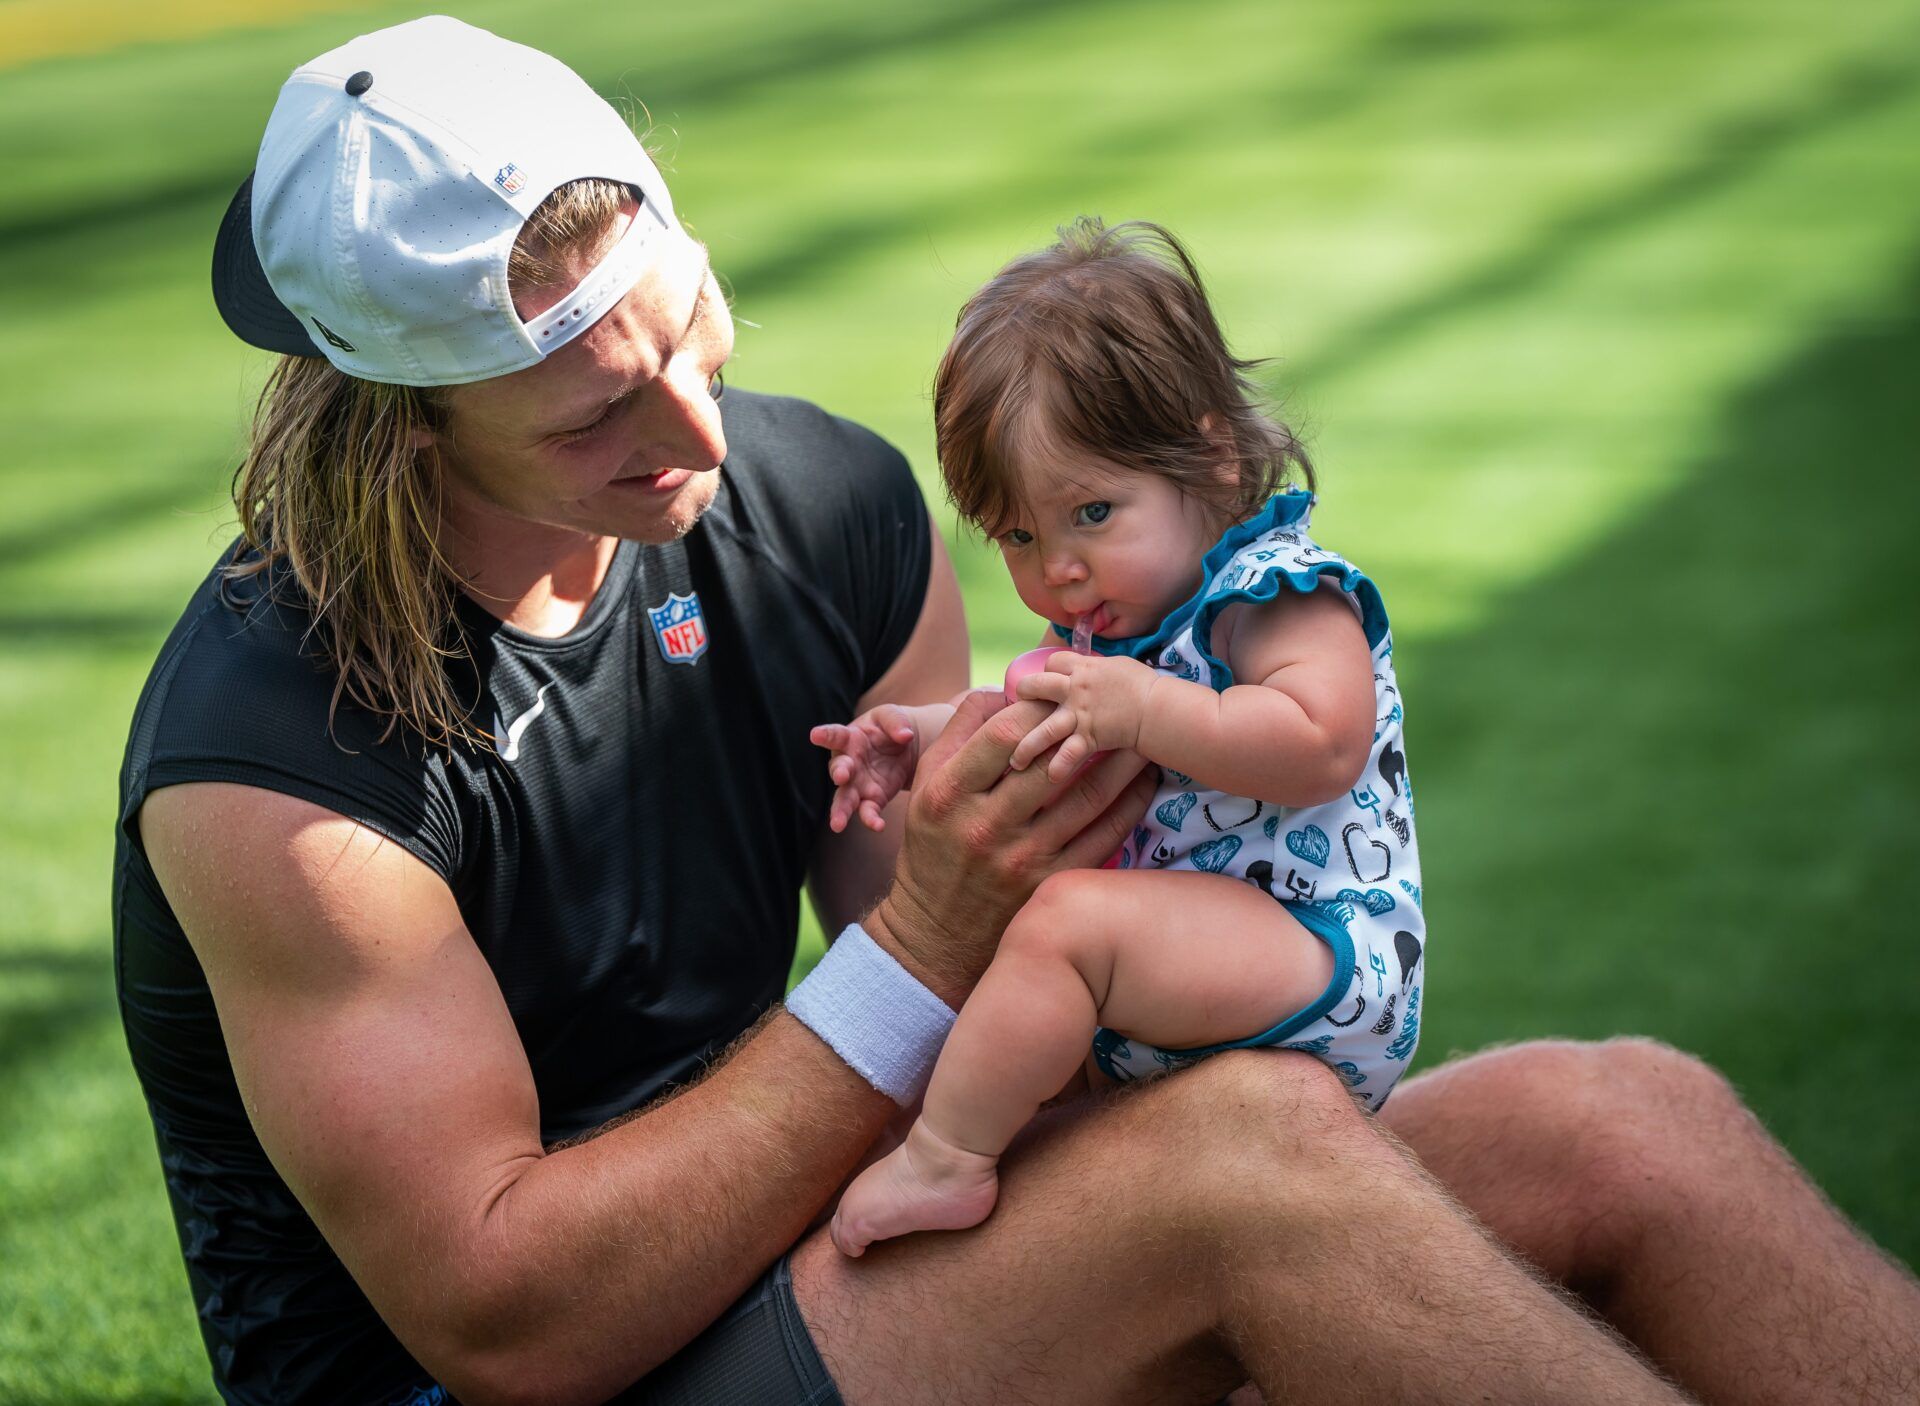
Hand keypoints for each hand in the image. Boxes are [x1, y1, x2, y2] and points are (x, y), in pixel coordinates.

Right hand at [809, 706, 920, 832]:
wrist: (903, 749)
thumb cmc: (889, 728)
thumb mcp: (892, 716)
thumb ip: (896, 722)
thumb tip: (906, 735)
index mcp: (849, 738)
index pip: (835, 735)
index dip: (825, 735)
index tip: (815, 734)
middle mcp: (848, 762)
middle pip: (838, 769)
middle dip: (839, 772)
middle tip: (840, 776)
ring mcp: (857, 784)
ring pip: (845, 798)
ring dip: (841, 810)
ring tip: (837, 824)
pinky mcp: (872, 799)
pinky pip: (868, 811)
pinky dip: (871, 820)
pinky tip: (877, 826)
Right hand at [866, 689, 1154, 1003]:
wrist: (937, 934)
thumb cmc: (935, 848)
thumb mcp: (926, 787)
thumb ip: (959, 732)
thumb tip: (1003, 690)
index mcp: (950, 794)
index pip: (1005, 734)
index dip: (1040, 706)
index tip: (1063, 696)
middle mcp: (986, 827)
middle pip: (1055, 762)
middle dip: (1093, 728)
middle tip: (1120, 705)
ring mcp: (1023, 860)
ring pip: (1089, 798)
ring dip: (1125, 764)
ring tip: (1145, 738)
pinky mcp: (1052, 886)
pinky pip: (1105, 838)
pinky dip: (1131, 807)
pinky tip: (1145, 785)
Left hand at [1011, 653, 1159, 780]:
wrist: (1156, 706)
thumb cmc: (1144, 685)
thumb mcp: (1118, 667)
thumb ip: (1098, 670)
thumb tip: (1093, 670)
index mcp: (1083, 668)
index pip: (1053, 662)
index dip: (1048, 671)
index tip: (1048, 680)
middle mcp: (1074, 689)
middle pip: (1035, 687)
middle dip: (1024, 695)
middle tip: (1017, 707)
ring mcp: (1078, 715)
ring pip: (1043, 730)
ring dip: (1026, 747)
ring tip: (1015, 761)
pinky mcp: (1088, 737)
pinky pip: (1068, 754)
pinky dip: (1059, 767)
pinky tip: (1051, 776)